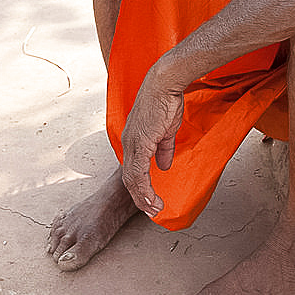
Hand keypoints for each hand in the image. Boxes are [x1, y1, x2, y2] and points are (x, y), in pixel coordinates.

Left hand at [120, 64, 184, 214]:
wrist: (165, 83)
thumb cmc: (166, 101)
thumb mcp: (166, 129)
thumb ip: (164, 149)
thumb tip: (164, 166)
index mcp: (134, 139)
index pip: (133, 169)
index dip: (141, 186)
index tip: (151, 200)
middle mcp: (128, 143)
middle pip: (129, 178)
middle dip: (140, 197)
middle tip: (151, 211)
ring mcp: (132, 143)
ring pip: (132, 179)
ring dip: (143, 198)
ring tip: (154, 210)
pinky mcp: (140, 143)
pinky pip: (139, 173)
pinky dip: (144, 189)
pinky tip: (152, 199)